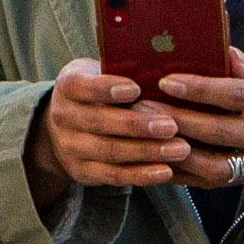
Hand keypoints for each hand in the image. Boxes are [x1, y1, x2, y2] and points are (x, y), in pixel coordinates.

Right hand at [39, 56, 205, 191]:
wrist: (66, 125)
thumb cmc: (98, 91)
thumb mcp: (100, 73)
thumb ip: (123, 71)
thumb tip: (167, 66)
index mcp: (68, 86)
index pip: (83, 86)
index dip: (107, 88)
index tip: (136, 89)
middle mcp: (63, 117)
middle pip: (99, 123)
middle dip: (137, 126)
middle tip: (171, 126)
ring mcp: (70, 147)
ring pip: (109, 152)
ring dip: (146, 152)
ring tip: (180, 149)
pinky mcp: (82, 172)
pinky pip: (113, 176)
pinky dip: (140, 175)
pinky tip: (165, 171)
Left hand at [155, 49, 243, 186]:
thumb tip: (223, 53)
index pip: (238, 96)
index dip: (201, 89)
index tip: (167, 80)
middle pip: (219, 132)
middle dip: (177, 120)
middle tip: (142, 106)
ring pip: (214, 166)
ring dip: (175, 151)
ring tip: (144, 134)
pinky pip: (214, 181)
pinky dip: (183, 172)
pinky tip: (156, 158)